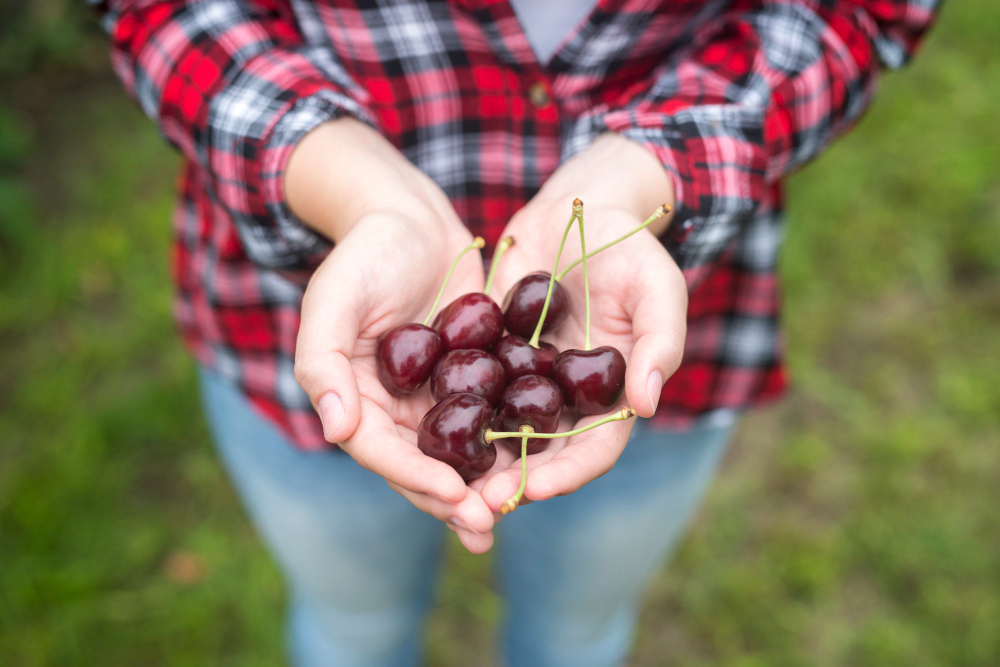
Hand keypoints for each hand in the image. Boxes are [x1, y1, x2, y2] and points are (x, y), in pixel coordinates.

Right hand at [288, 119, 495, 551]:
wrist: (411, 216)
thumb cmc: (365, 252)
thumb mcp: (334, 299)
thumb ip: (323, 362)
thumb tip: (336, 430)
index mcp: (354, 397)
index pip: (380, 451)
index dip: (414, 477)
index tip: (452, 495)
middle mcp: (392, 407)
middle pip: (419, 465)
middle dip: (451, 498)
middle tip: (487, 523)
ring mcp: (432, 396)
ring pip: (457, 453)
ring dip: (482, 485)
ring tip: (511, 509)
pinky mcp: (470, 377)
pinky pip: (488, 419)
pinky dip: (507, 445)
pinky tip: (535, 464)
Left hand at [479, 133, 685, 510]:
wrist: (578, 210)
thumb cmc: (630, 247)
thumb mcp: (657, 288)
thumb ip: (658, 344)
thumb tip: (647, 405)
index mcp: (613, 395)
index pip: (595, 450)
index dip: (568, 474)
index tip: (534, 488)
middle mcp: (569, 398)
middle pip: (543, 455)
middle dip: (514, 482)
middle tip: (478, 505)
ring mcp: (529, 380)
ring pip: (503, 433)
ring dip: (478, 461)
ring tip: (447, 482)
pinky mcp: (495, 357)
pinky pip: (474, 392)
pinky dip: (455, 415)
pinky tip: (425, 429)